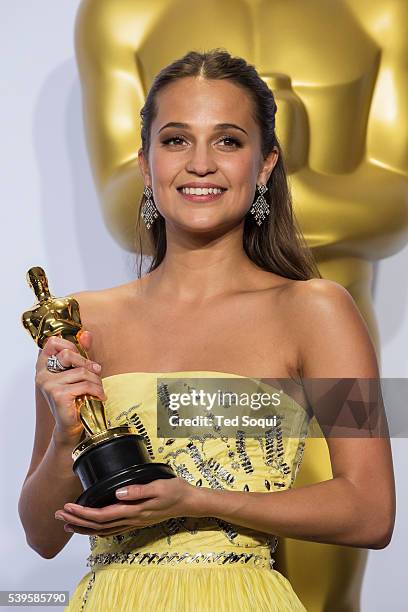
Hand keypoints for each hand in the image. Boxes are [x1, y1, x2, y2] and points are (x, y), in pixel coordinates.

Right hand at [35, 331, 105, 445]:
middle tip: (97, 371)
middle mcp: (42, 374)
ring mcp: (49, 385)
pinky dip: (97, 390)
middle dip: (88, 363)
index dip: (70, 345)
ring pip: (82, 372)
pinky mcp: (59, 395)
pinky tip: (99, 397)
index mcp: (43, 366)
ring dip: (96, 381)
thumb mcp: (78, 373)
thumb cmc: (74, 399)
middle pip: (69, 354)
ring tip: (98, 389)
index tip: (81, 356)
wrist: (71, 426)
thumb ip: (81, 353)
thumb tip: (86, 334)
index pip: (52, 342)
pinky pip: (85, 385)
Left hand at [54, 478, 204, 535]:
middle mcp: (131, 519)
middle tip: (59, 514)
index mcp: (134, 510)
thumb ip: (138, 490)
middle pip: (98, 525)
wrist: (189, 501)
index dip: (83, 513)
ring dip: (83, 527)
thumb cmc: (175, 491)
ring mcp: (134, 522)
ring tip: (67, 523)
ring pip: (103, 530)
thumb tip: (118, 493)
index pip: (102, 515)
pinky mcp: (136, 520)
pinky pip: (112, 529)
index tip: (68, 507)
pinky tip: (91, 527)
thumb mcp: (159, 486)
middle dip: (76, 521)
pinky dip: (97, 529)